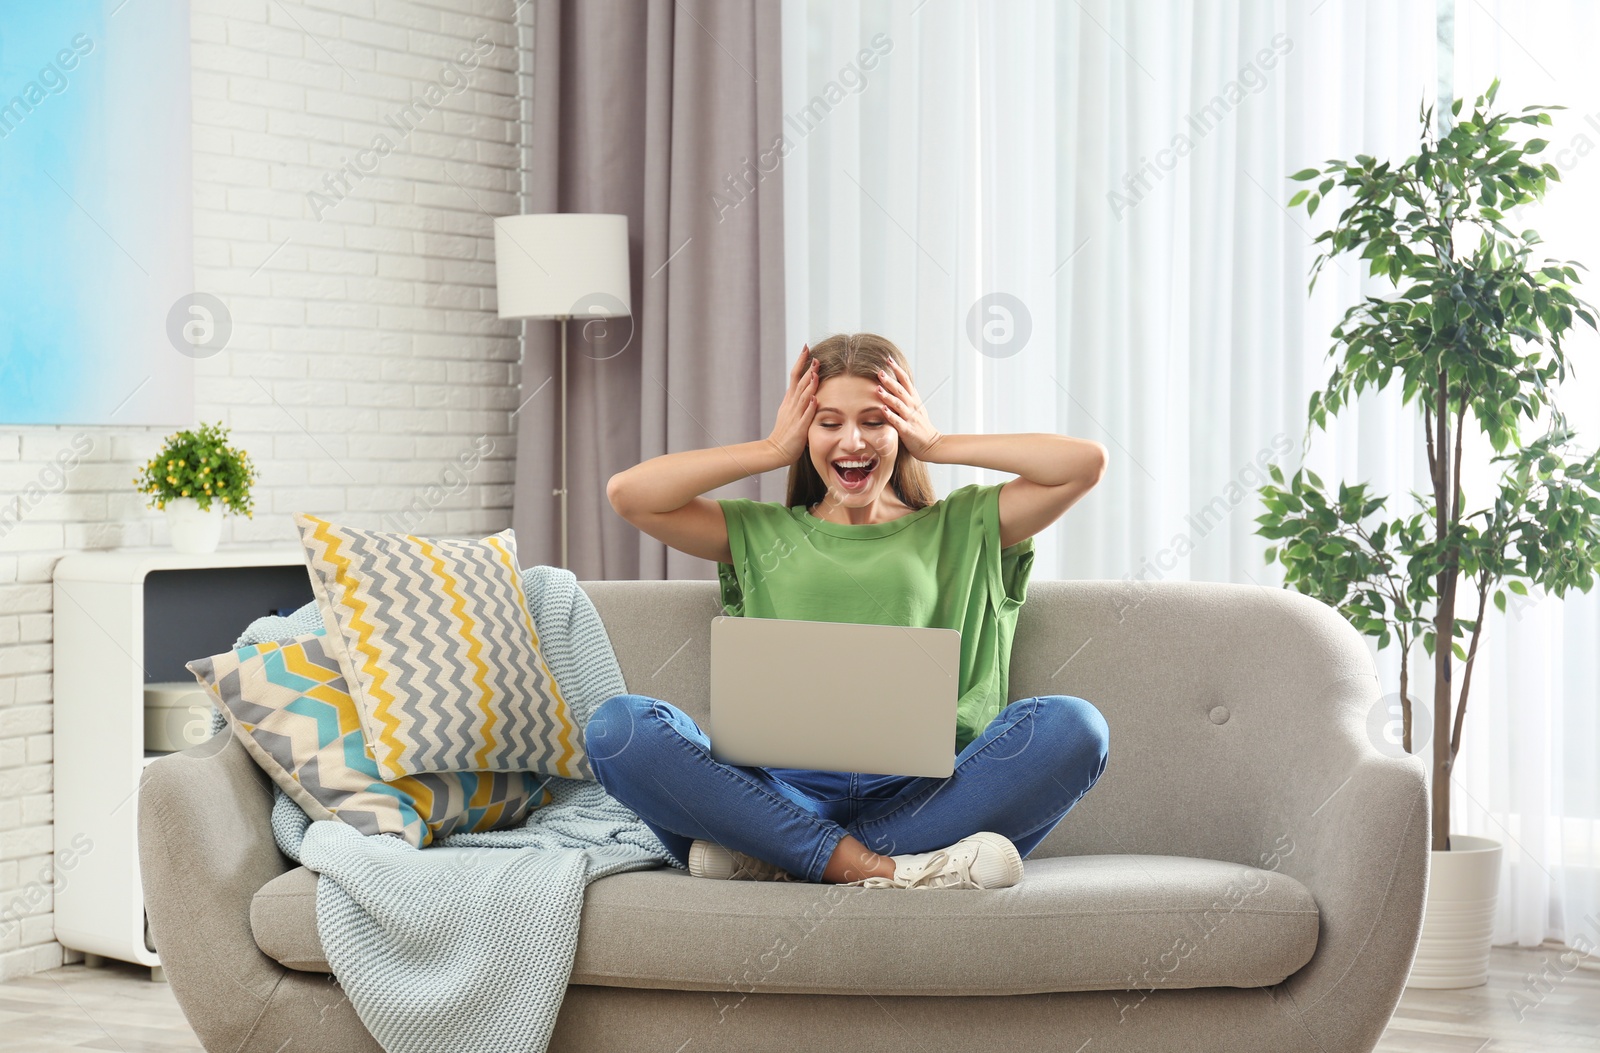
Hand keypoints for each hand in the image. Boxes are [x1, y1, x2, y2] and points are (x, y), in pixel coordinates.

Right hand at [765, 344, 818, 464]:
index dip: (800, 362)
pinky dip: (810, 407)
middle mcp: (791, 405)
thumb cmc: (786, 433)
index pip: (794, 376)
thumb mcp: (790, 412)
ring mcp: (795, 416)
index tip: (806, 348)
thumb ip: (798, 399)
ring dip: (809, 385)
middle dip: (807, 369)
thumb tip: (806, 387)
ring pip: (803, 397)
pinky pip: (805, 416)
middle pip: (799, 383)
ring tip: (816, 372)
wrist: (775, 450)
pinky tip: (815, 399)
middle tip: (815, 356)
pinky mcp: (799, 428)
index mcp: (790, 400)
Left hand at [876, 359, 944, 459]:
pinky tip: (883, 409)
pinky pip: (898, 421)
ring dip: (888, 396)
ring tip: (878, 388)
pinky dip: (890, 415)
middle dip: (890, 380)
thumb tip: (895, 384)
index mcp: (914, 400)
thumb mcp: (916, 408)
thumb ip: (907, 397)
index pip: (906, 381)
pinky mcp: (907, 430)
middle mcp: (913, 406)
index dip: (897, 370)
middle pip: (901, 390)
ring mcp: (910, 418)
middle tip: (880, 371)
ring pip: (899, 404)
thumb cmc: (921, 426)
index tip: (889, 359)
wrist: (931, 444)